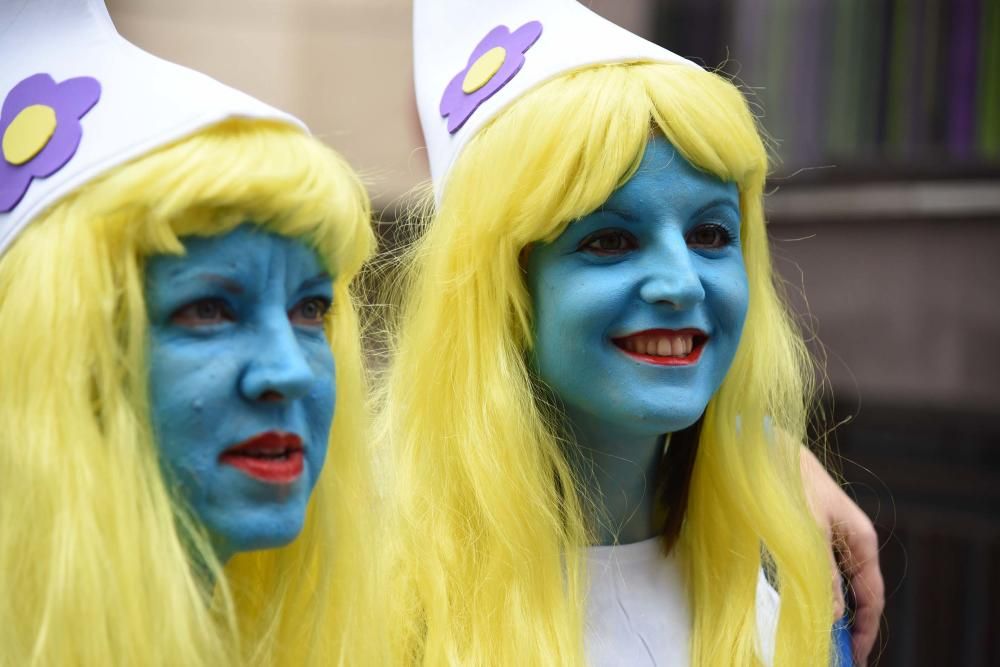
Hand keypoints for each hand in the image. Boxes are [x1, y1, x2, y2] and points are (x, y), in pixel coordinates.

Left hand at [800, 447, 884, 665]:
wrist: (764, 447)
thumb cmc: (790, 482)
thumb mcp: (810, 531)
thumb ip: (823, 573)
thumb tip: (833, 614)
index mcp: (861, 539)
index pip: (872, 595)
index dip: (867, 628)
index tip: (858, 654)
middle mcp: (848, 541)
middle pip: (855, 593)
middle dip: (847, 625)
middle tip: (836, 653)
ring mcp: (827, 538)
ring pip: (832, 585)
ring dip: (825, 611)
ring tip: (816, 636)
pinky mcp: (804, 536)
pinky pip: (813, 572)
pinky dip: (809, 593)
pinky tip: (798, 606)